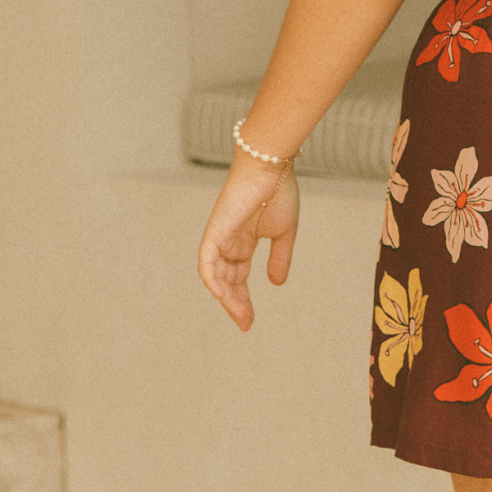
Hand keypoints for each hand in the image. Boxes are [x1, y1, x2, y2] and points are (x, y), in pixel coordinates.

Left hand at [197, 155, 299, 330]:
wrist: (271, 167)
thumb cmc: (279, 192)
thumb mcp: (284, 233)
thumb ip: (279, 258)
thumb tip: (276, 284)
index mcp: (242, 242)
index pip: (238, 277)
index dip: (243, 299)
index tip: (250, 320)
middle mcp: (227, 242)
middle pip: (226, 281)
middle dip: (235, 304)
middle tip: (246, 324)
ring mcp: (219, 238)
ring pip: (216, 277)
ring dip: (227, 299)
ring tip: (241, 317)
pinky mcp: (214, 232)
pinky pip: (207, 263)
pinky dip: (213, 282)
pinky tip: (224, 298)